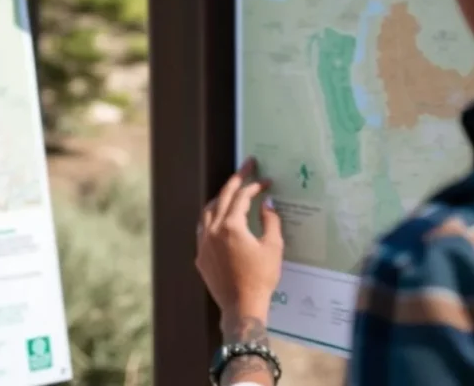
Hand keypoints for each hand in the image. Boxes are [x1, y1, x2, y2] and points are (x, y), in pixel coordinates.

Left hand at [195, 158, 283, 328]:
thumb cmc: (260, 278)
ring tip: (232, 191)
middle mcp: (212, 230)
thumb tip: (267, 203)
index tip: (266, 181)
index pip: (242, 197)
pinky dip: (212, 217)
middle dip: (236, 179)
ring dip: (221, 198)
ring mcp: (203, 243)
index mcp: (230, 226)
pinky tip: (219, 219)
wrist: (241, 307)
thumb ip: (270, 221)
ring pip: (208, 211)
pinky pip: (203, 229)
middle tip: (247, 167)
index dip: (255, 186)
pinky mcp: (201, 256)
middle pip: (223, 197)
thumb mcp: (273, 248)